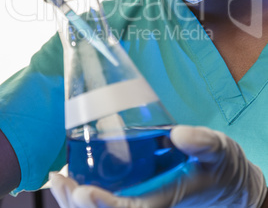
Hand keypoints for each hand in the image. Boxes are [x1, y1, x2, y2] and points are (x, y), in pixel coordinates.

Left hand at [50, 125, 266, 207]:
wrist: (226, 183)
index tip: (83, 192)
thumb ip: (203, 142)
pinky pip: (108, 200)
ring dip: (75, 200)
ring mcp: (141, 200)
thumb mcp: (219, 151)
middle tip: (58, 179)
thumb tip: (178, 133)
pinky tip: (73, 177)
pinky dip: (85, 193)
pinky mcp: (139, 192)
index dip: (103, 207)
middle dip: (77, 203)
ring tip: (57, 179)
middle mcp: (148, 205)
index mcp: (164, 200)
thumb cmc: (222, 168)